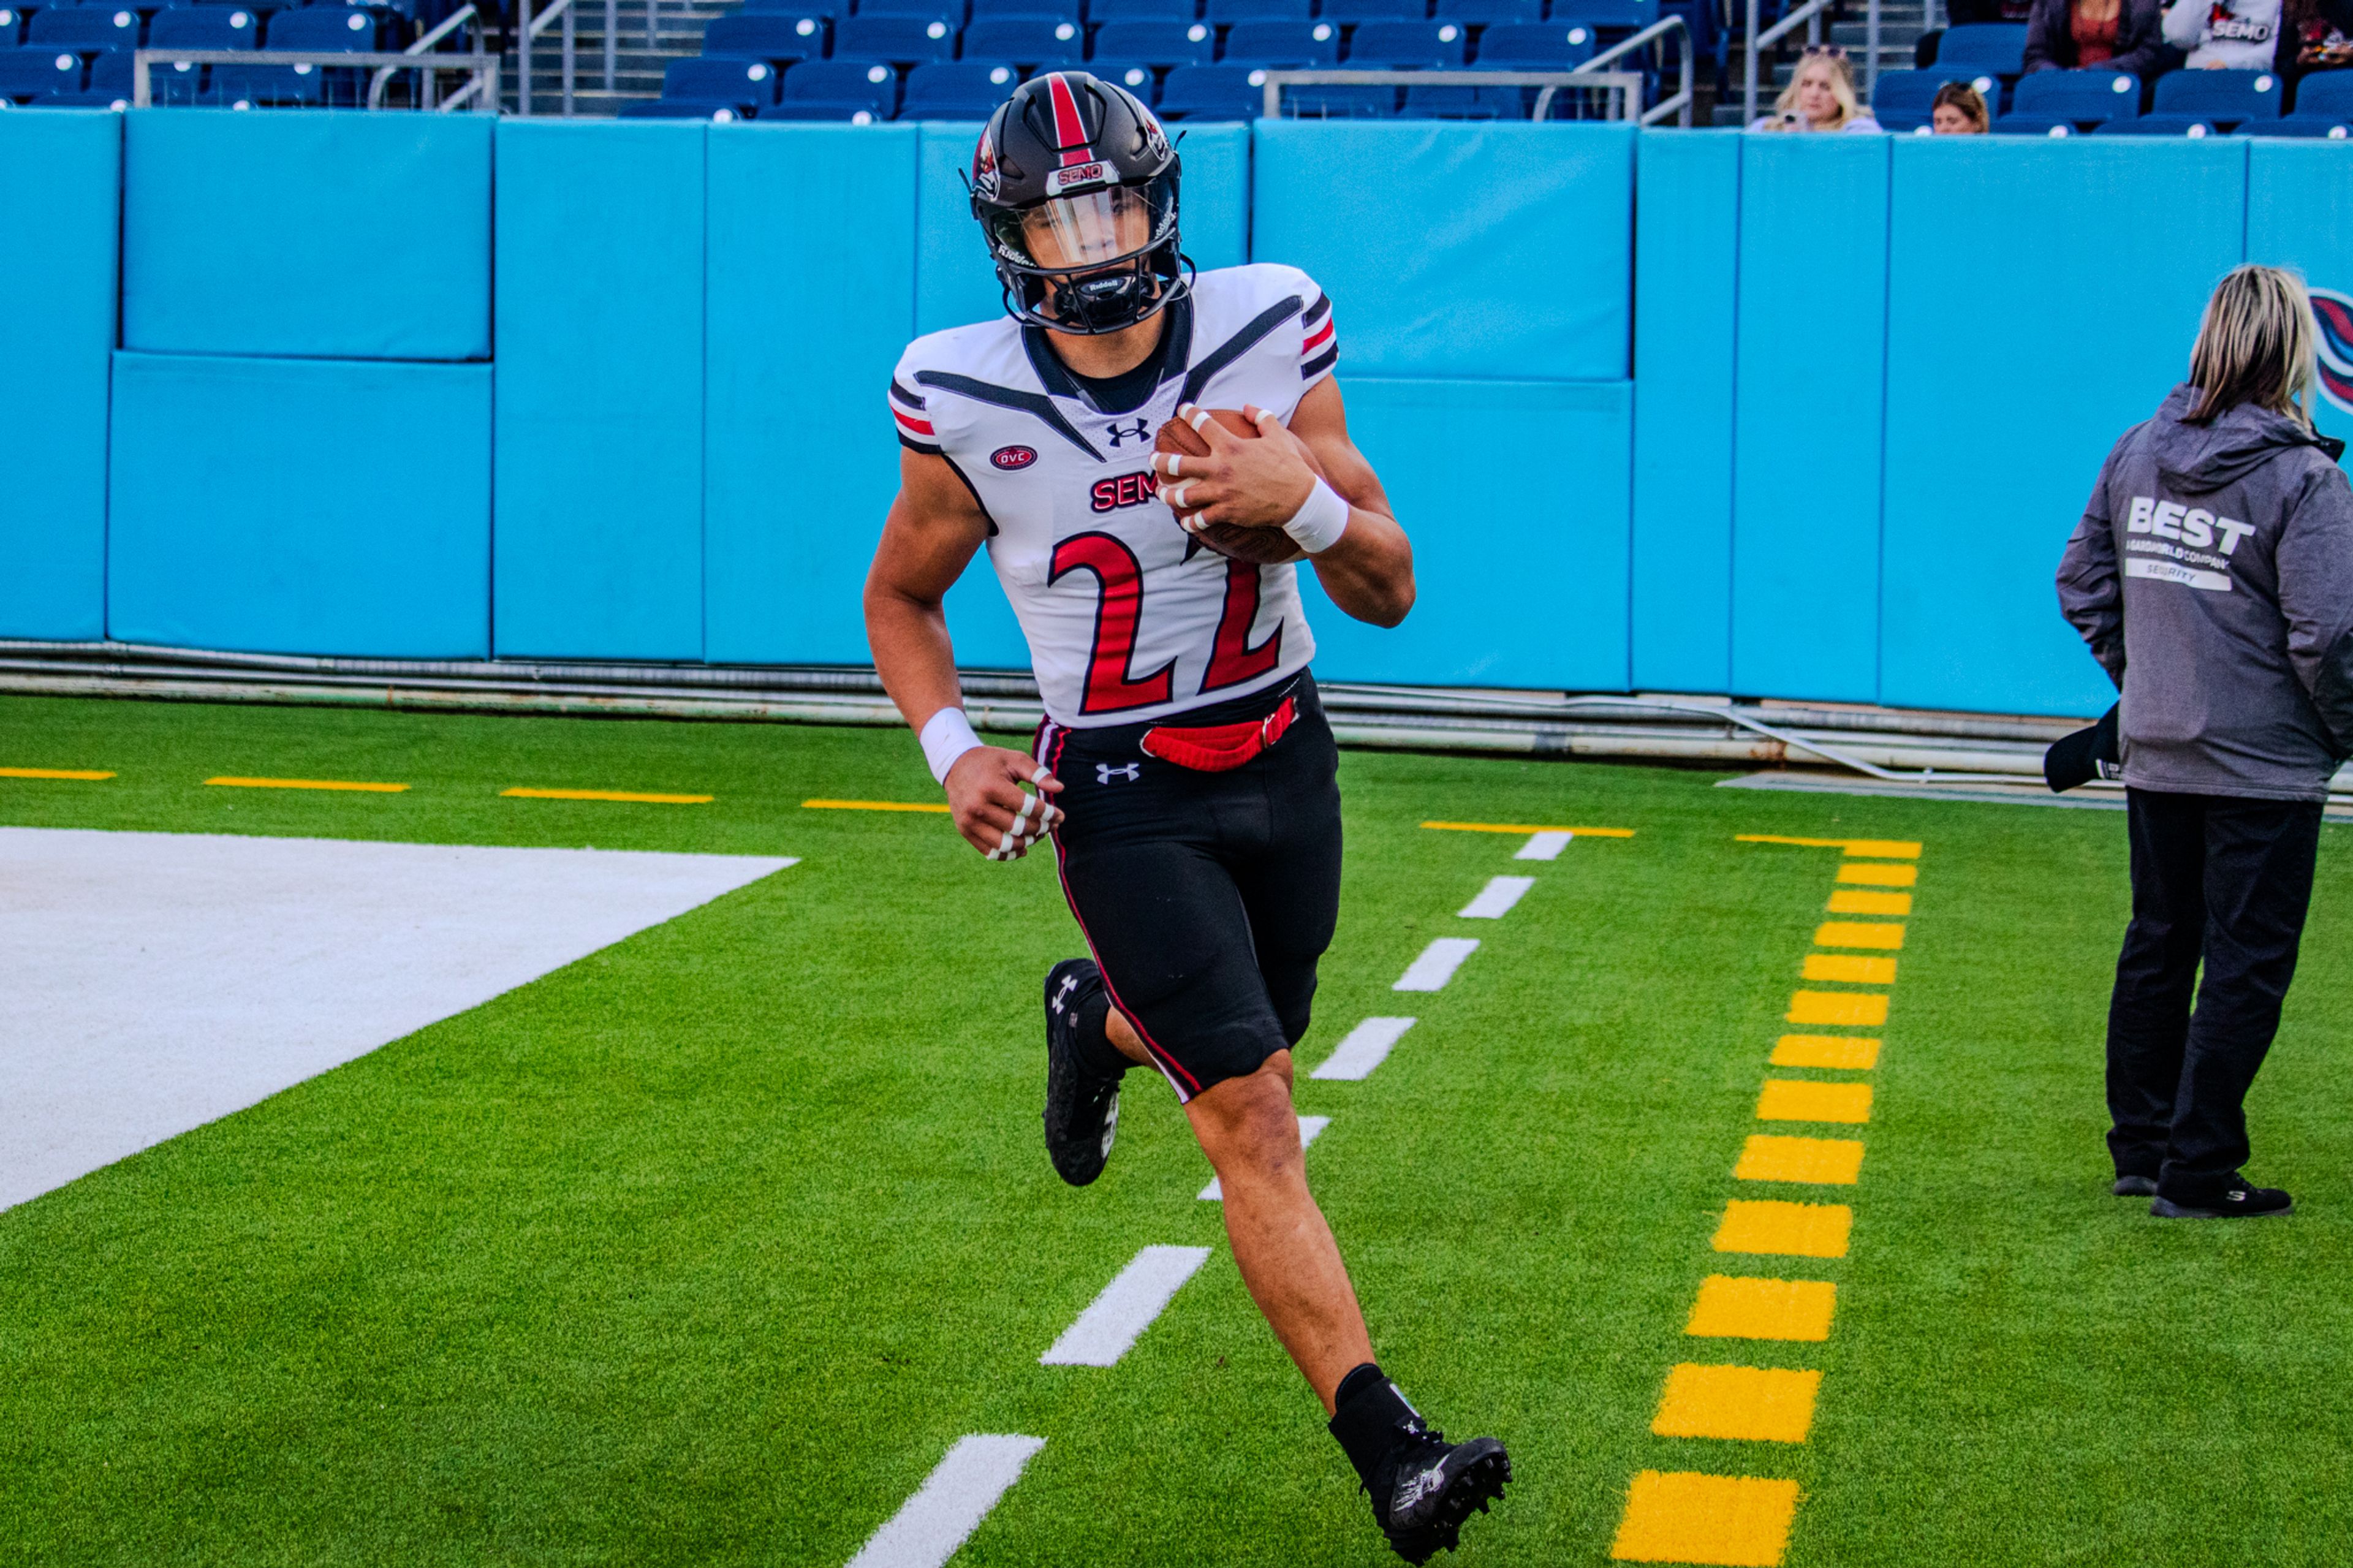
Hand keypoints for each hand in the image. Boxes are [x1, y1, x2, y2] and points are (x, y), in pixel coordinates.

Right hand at [944, 746, 1063, 859]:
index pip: (1027, 807)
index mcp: (991, 786)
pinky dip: (1009, 854)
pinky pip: (990, 852)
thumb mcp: (1014, 759)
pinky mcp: (965, 831)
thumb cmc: (991, 762)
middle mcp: (977, 806)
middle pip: (1018, 827)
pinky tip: (1023, 848)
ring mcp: (969, 821)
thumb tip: (1060, 788)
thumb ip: (1038, 773)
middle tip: (1052, 826)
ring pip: (1005, 844)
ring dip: (1027, 843)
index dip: (1048, 814)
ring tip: (1038, 835)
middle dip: (1040, 829)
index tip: (1060, 816)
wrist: (955, 766)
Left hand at [1152, 403, 1318, 535]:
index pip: (1203, 424)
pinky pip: (1201, 519)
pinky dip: (1190, 522)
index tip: (1182, 409)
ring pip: (1183, 495)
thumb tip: (1247, 406)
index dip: (1190, 413)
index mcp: (1231, 446)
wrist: (1300, 499)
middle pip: (1180, 464)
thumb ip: (1262, 417)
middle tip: (1152, 459)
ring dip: (1167, 495)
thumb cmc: (1289, 466)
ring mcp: (1221, 492)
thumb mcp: (1278, 435)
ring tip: (1160, 493)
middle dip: (1161, 461)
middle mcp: (1221, 468)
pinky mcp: (1226, 512)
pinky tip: (1184, 522)